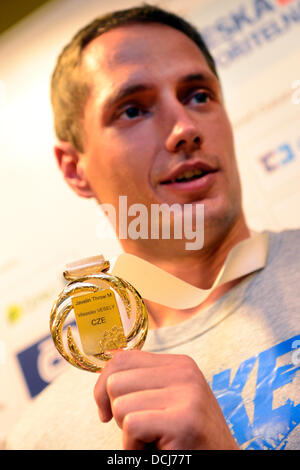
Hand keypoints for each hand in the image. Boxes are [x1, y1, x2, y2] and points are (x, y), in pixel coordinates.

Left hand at [94, 350, 238, 449]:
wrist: (222, 463)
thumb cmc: (185, 438)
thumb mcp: (167, 399)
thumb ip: (143, 380)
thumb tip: (107, 361)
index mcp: (179, 364)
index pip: (121, 359)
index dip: (102, 387)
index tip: (107, 411)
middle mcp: (184, 373)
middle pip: (116, 382)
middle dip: (118, 413)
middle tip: (145, 429)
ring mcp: (187, 394)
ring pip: (120, 405)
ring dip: (128, 433)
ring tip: (154, 439)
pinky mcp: (184, 421)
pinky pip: (132, 426)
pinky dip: (134, 447)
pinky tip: (157, 450)